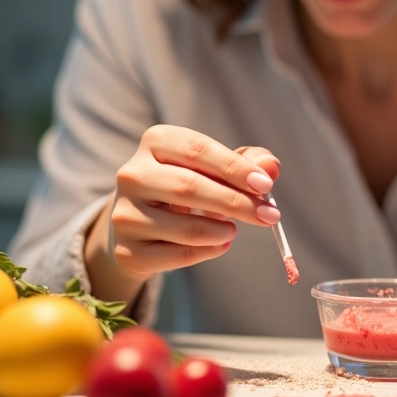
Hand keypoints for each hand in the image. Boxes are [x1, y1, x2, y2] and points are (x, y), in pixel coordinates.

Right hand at [108, 125, 280, 278]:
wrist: (142, 220)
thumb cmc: (188, 183)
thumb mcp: (216, 165)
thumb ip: (248, 162)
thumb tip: (271, 167)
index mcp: (155, 141)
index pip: (198, 150)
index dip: (235, 168)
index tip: (266, 185)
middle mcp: (132, 174)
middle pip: (189, 187)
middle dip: (236, 203)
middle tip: (270, 216)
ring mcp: (125, 214)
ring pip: (185, 227)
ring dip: (221, 230)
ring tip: (235, 229)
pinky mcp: (128, 250)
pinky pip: (177, 255)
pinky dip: (208, 251)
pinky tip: (220, 243)